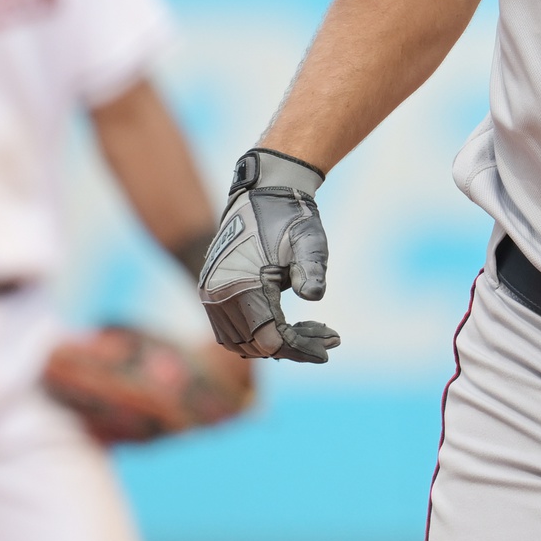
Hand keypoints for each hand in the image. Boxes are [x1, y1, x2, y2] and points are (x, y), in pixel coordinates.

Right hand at [198, 149, 341, 362]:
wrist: (263, 191)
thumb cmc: (290, 216)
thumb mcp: (309, 239)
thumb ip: (311, 266)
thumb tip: (313, 296)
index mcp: (238, 283)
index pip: (269, 337)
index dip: (300, 348)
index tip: (329, 347)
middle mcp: (216, 294)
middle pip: (257, 344)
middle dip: (295, 347)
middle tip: (330, 338)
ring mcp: (210, 294)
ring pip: (244, 341)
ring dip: (278, 343)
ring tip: (313, 331)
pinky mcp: (213, 292)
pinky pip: (235, 329)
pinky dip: (262, 333)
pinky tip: (291, 326)